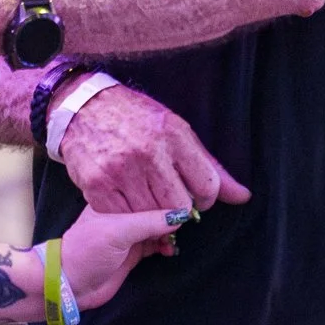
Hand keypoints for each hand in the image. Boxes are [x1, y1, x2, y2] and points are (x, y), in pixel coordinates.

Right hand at [59, 83, 249, 217]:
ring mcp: (120, 170)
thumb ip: (210, 166)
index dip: (206, 199)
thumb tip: (242, 197)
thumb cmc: (135, 119)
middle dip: (180, 210)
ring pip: (151, 216)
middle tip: (170, 200)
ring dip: (152, 214)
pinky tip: (127, 198)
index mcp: (173, 135)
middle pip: (179, 207)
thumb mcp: (176, 130)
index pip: (207, 186)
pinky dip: (128, 214)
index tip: (196, 197)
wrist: (82, 107)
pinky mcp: (97, 184)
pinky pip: (123, 217)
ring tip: (148, 198)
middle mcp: (148, 152)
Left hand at [61, 202, 190, 308]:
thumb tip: (181, 214)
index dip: (165, 195)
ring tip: (175, 239)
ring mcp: (128, 233)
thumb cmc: (87, 252)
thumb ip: (149, 221)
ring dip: (169, 233)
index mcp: (114, 199)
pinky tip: (170, 249)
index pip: (146, 190)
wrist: (69, 286)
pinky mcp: (133, 252)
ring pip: (158, 227)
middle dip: (171, 215)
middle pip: (154, 208)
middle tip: (187, 223)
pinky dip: (165, 246)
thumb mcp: (118, 231)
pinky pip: (156, 244)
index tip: (186, 200)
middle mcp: (122, 213)